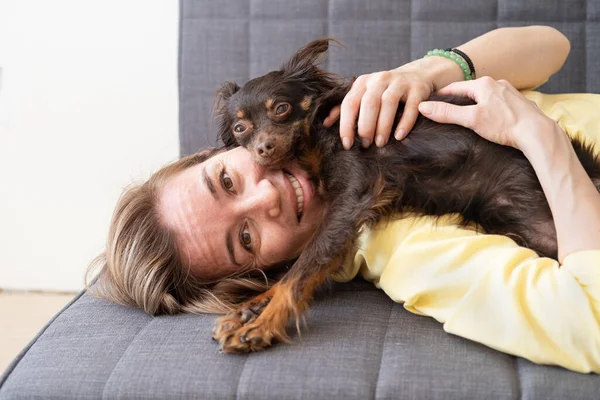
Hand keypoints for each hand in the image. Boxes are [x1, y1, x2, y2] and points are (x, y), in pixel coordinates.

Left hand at [324, 62, 434, 149]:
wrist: (417, 75)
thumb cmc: (384, 92)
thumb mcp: (364, 95)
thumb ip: (346, 109)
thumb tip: (325, 124)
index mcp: (362, 82)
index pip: (350, 103)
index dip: (346, 125)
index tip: (347, 144)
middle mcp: (379, 79)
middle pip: (369, 103)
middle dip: (365, 126)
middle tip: (366, 145)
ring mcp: (399, 82)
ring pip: (388, 103)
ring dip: (383, 126)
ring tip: (380, 143)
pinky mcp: (417, 88)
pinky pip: (411, 106)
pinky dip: (405, 123)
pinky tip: (399, 136)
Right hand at [417, 77, 556, 150]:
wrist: (537, 132)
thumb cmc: (505, 125)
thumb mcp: (471, 119)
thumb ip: (447, 113)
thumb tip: (423, 107)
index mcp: (483, 84)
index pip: (455, 87)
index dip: (441, 95)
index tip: (430, 102)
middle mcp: (497, 83)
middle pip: (470, 90)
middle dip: (458, 100)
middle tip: (445, 110)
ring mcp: (509, 92)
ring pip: (485, 96)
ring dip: (474, 103)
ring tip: (464, 114)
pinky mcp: (518, 102)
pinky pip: (497, 102)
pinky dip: (488, 108)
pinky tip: (488, 118)